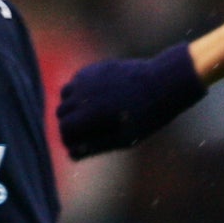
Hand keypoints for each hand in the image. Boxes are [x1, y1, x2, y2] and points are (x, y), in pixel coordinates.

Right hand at [57, 43, 206, 157]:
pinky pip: (75, 82)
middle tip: (88, 132)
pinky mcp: (91, 68)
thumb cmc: (147, 116)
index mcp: (90, 113)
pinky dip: (79, 93)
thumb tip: (71, 154)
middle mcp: (83, 93)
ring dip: (72, 107)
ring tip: (92, 116)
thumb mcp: (124, 138)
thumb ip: (96, 146)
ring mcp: (85, 78)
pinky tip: (97, 99)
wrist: (162, 82)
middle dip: (71, 124)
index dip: (70, 139)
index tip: (81, 144)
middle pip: (61, 113)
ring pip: (65, 96)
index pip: (64, 129)